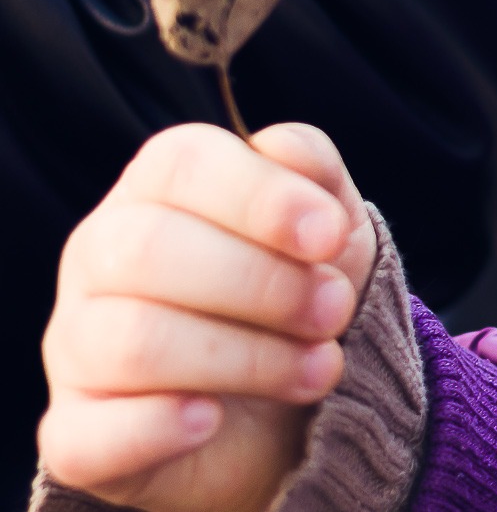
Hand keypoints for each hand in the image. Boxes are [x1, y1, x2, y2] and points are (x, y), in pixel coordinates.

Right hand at [39, 123, 376, 511]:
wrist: (288, 409)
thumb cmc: (300, 290)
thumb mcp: (328, 221)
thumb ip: (311, 165)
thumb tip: (279, 149)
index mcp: (156, 186)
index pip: (182, 162)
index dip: (262, 196)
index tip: (331, 237)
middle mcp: (99, 255)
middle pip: (149, 249)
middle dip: (265, 284)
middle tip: (335, 310)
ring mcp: (75, 346)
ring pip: (134, 343)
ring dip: (248, 359)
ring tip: (320, 366)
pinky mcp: (73, 435)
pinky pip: (88, 435)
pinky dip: (158, 427)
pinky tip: (212, 420)